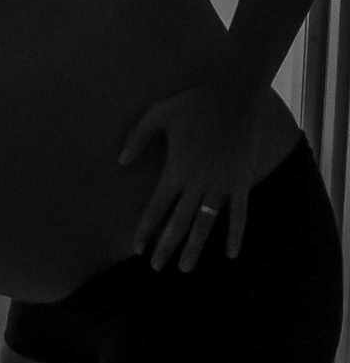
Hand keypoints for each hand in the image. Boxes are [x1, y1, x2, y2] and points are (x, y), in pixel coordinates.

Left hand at [117, 81, 271, 271]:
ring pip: (205, 225)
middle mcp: (196, 184)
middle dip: (165, 248)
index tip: (137, 250)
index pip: (155, 210)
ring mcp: (220, 185)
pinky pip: (239, 214)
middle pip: (177, 224)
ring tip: (185, 268)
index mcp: (174, 171)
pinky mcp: (241, 181)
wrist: (234, 94)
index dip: (145, 231)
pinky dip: (235, 234)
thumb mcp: (157, 114)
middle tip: (157, 268)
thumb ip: (136, 138)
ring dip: (194, 248)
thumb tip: (120, 161)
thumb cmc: (194, 101)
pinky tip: (231, 254)